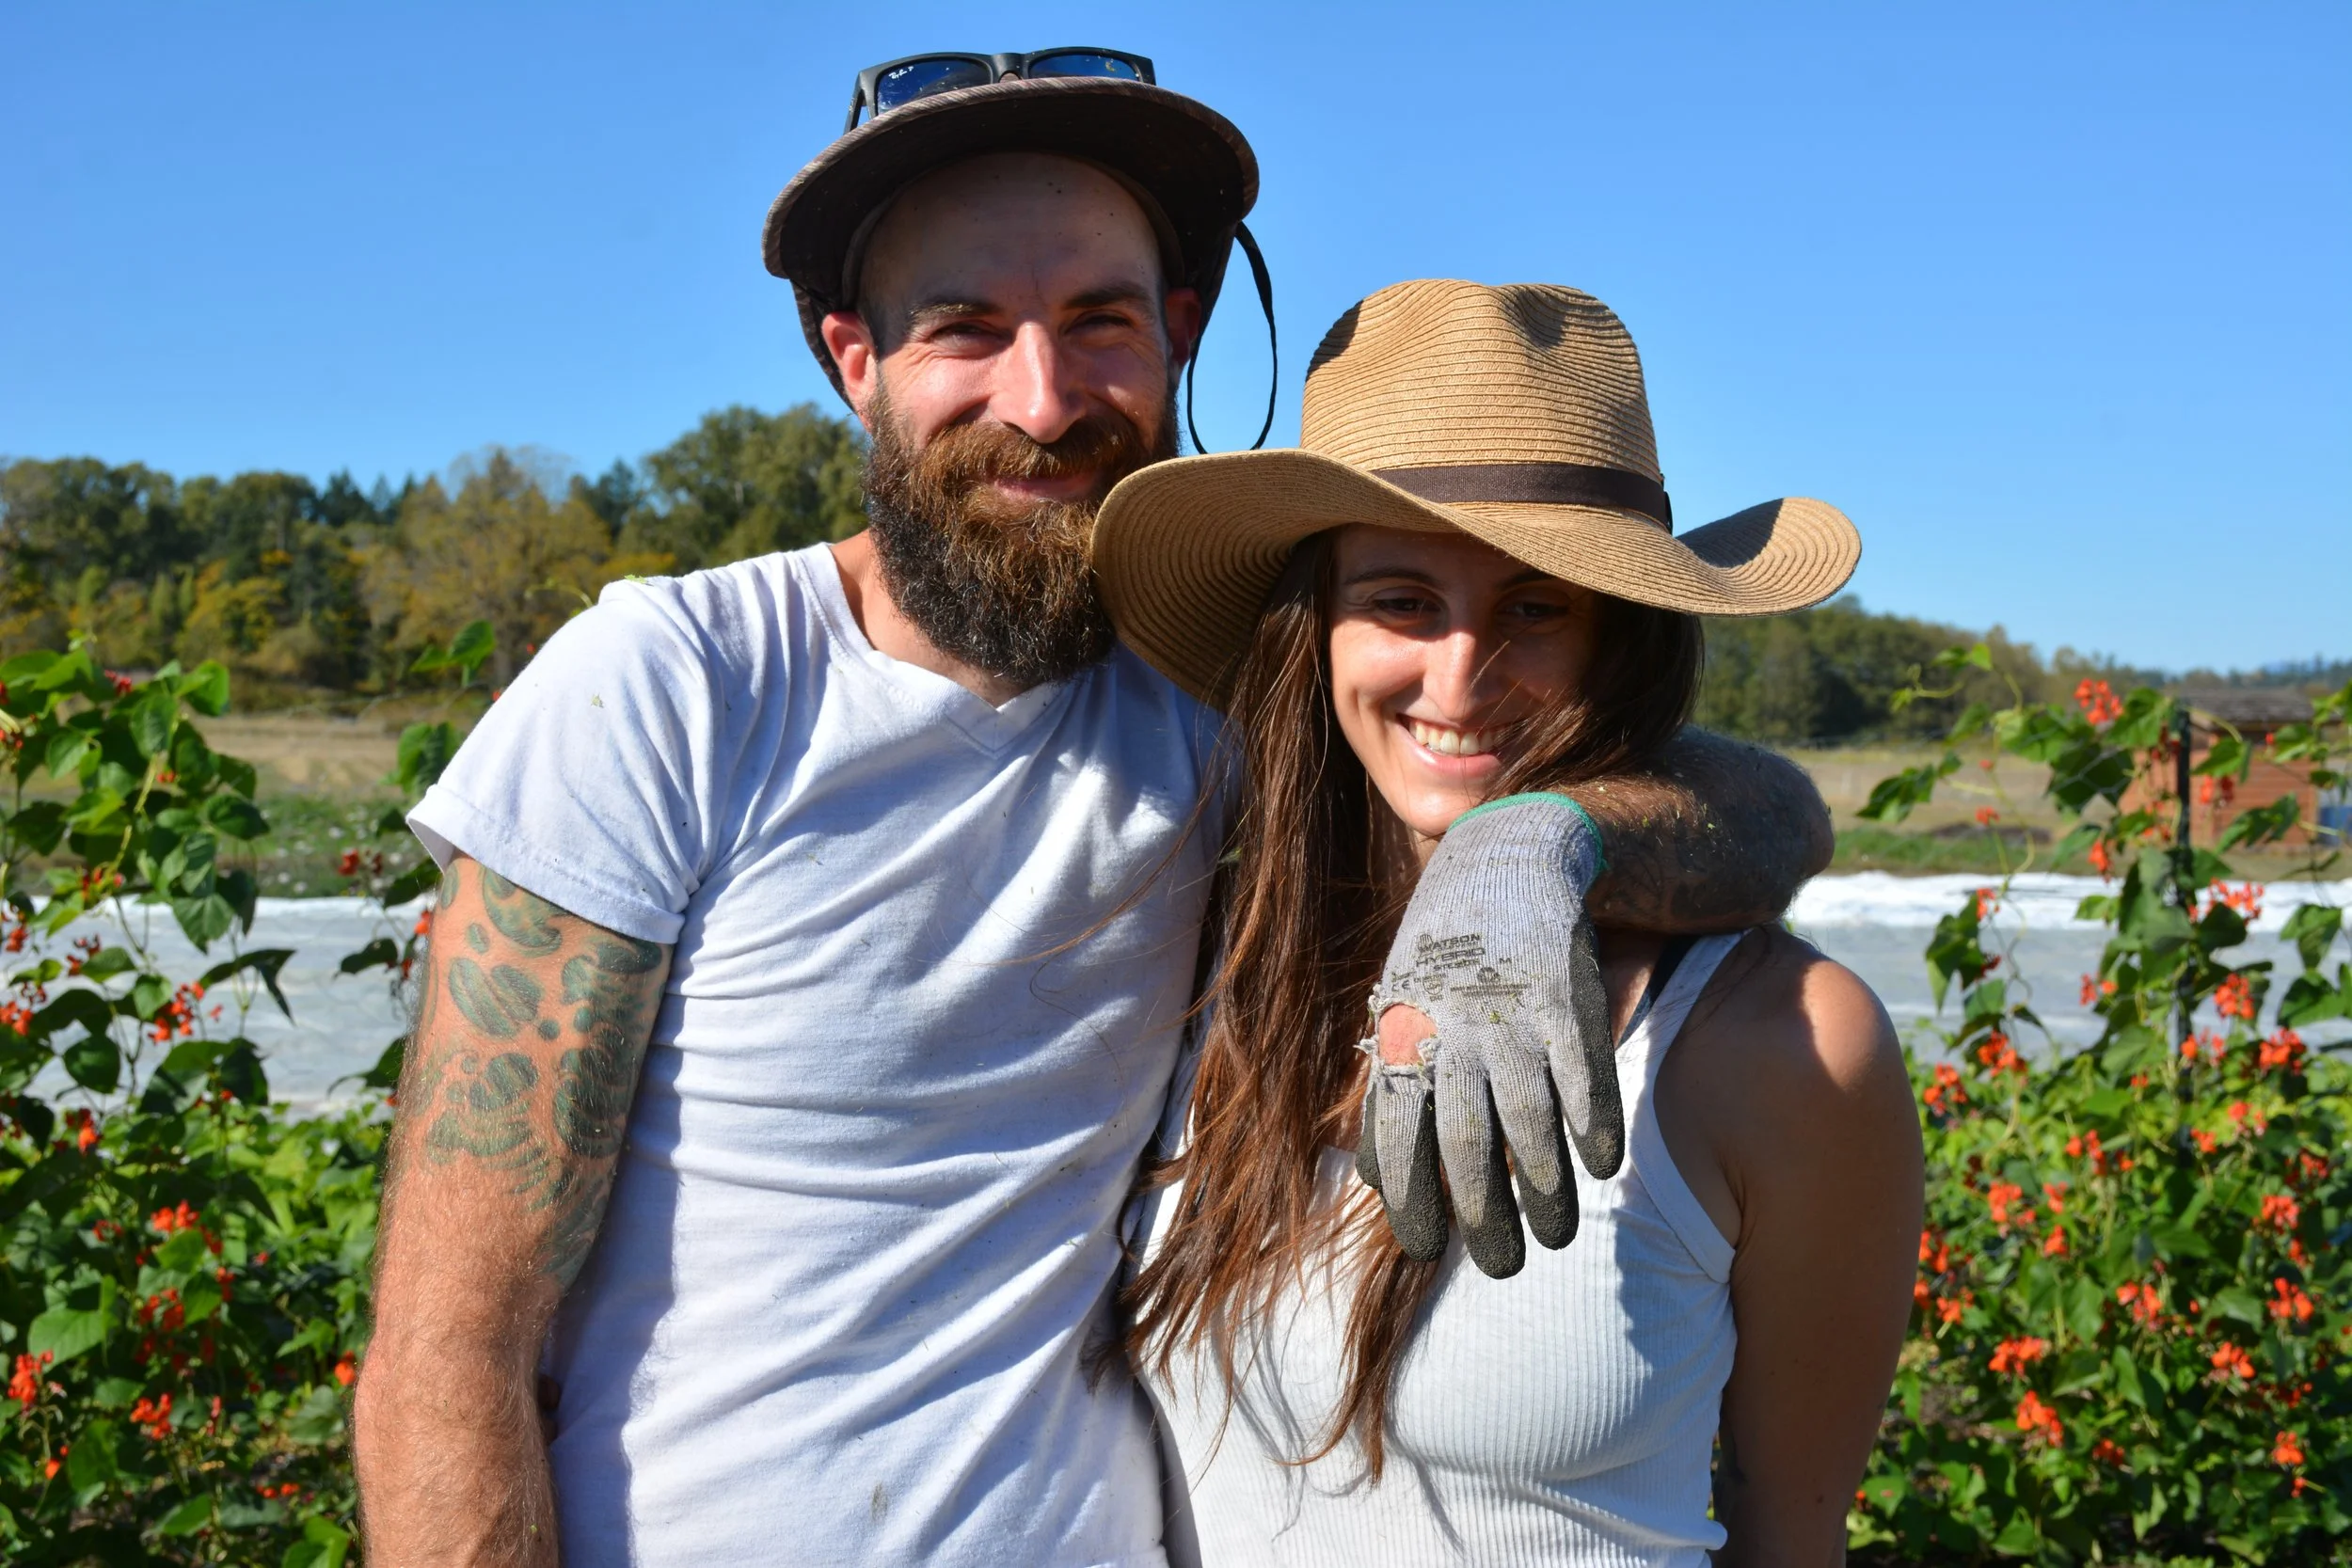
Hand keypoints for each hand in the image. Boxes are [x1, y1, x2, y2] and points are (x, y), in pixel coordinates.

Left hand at [1354, 795, 1621, 1277]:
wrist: (1504, 861)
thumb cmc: (1445, 957)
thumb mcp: (1400, 1013)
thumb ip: (1391, 1093)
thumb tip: (1374, 1183)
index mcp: (1404, 1038)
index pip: (1399, 1138)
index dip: (1411, 1201)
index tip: (1426, 1252)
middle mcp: (1453, 1033)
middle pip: (1466, 1144)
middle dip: (1484, 1217)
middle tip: (1502, 1268)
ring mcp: (1511, 1015)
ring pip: (1529, 1122)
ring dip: (1545, 1191)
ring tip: (1555, 1236)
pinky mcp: (1565, 998)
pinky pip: (1583, 1077)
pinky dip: (1593, 1127)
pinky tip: (1600, 1168)